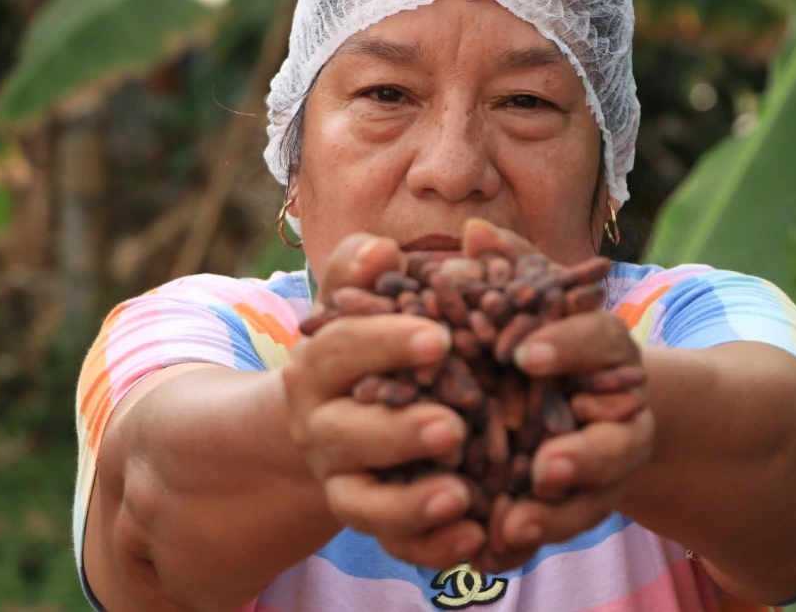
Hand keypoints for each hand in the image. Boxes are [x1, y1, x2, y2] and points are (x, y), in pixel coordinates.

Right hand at [282, 233, 487, 567]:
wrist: (333, 417)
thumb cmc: (366, 345)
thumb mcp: (357, 300)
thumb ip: (362, 268)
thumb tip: (382, 249)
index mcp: (319, 364)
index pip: (343, 347)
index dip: (385, 343)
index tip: (438, 338)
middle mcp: (322, 427)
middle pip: (348, 433)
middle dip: (398, 432)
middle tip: (452, 426)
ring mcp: (344, 480)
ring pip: (364, 503)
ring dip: (412, 503)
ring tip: (461, 494)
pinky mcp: (373, 522)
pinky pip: (397, 545)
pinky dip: (433, 547)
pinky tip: (477, 538)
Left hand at [462, 219, 655, 572]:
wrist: (590, 398)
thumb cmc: (549, 335)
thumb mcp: (534, 297)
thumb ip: (510, 266)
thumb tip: (474, 232)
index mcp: (608, 350)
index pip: (599, 341)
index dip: (566, 347)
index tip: (523, 354)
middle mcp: (620, 409)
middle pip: (615, 436)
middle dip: (583, 454)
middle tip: (544, 466)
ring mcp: (607, 461)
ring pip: (595, 494)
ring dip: (557, 514)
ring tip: (515, 527)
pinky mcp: (584, 501)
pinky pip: (564, 526)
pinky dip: (531, 542)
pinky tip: (493, 552)